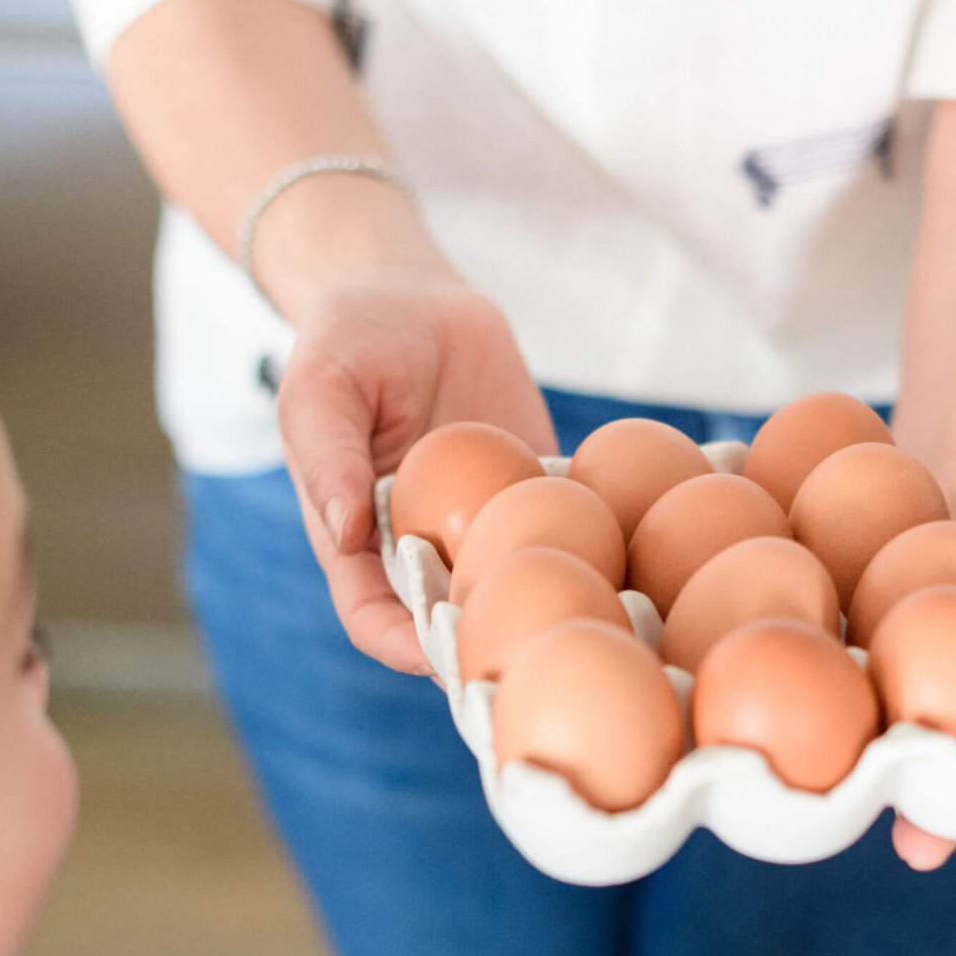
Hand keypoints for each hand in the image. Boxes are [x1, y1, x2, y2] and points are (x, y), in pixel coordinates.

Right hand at [277, 273, 555, 672]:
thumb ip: (328, 454)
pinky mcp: (538, 497)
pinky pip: (568, 531)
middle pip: (454, 622)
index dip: (404, 645)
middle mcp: (424, 550)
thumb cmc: (347, 343)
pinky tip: (634, 564)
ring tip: (595, 623)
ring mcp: (484, 529)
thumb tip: (346, 530)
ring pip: (517, 590)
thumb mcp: (321, 387)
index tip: (442, 658)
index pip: (374, 618)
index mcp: (360, 544)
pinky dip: (595, 551)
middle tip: (534, 657)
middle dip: (490, 649)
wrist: (412, 297)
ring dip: (553, 611)